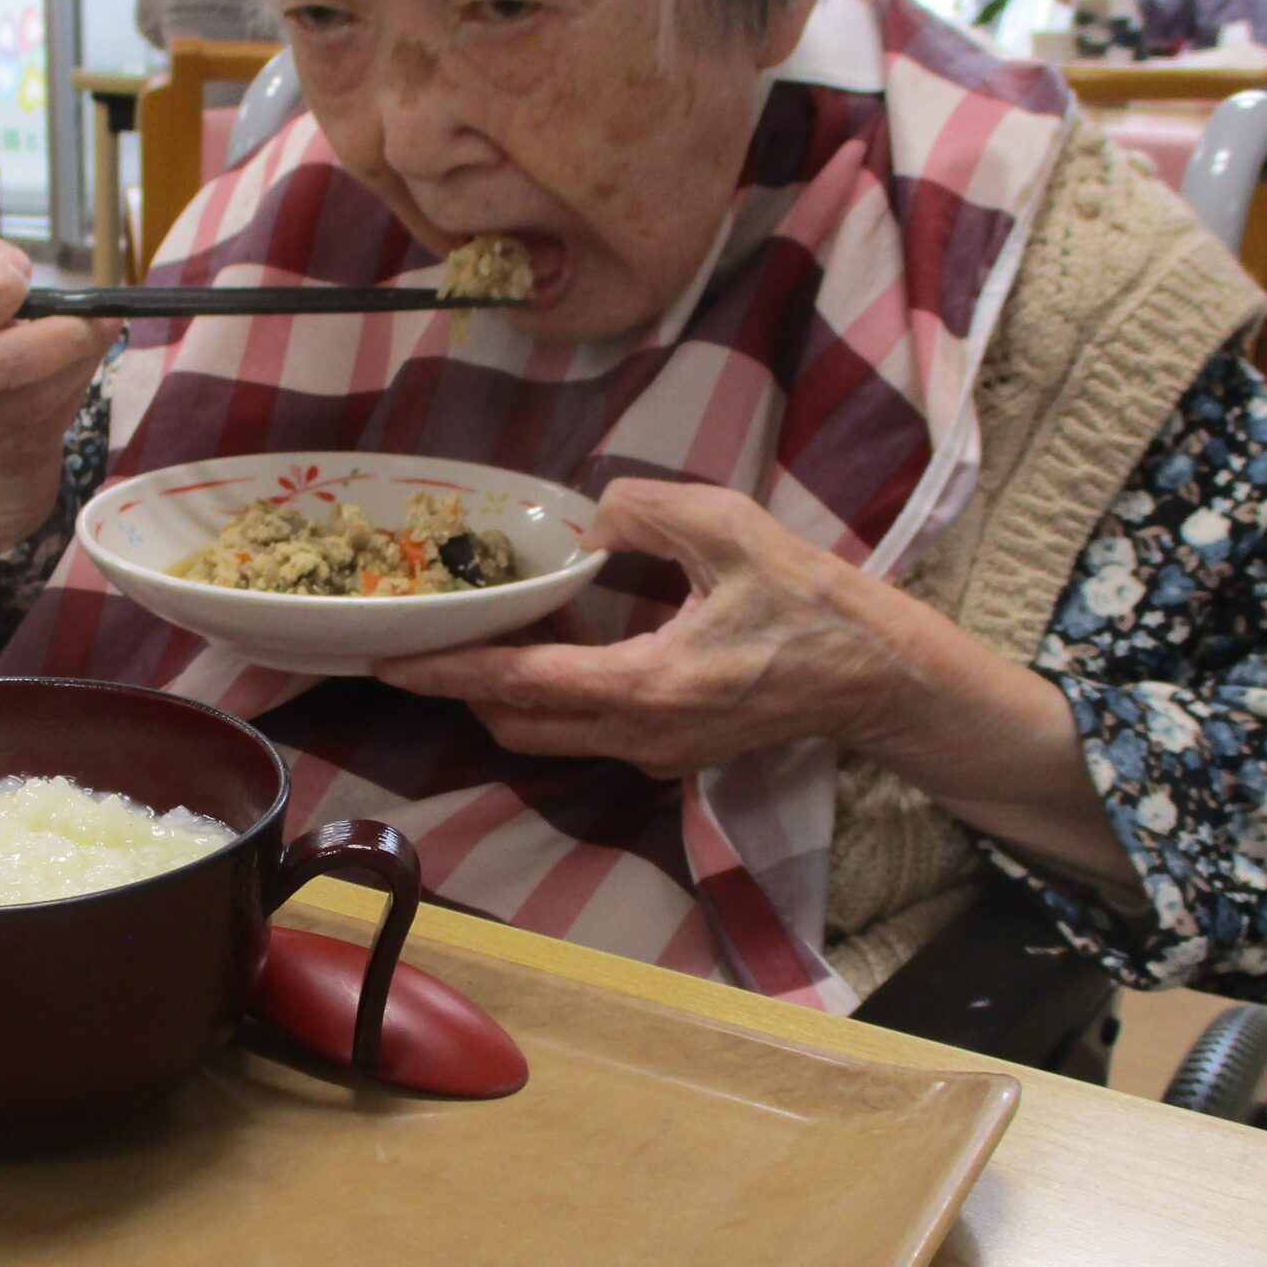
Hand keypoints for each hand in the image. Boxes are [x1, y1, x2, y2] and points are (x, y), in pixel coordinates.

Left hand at [375, 479, 910, 778]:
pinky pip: (586, 733)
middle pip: (516, 724)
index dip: (450, 671)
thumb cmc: (811, 601)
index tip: (391, 662)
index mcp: (647, 687)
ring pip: (547, 735)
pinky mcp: (670, 754)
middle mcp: (640, 736)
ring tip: (479, 638)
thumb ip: (646, 512)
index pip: (521, 685)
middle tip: (422, 641)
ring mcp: (655, 755)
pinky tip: (552, 648)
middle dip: (462, 688)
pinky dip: (552, 699)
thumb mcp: (731, 527)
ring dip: (506, 695)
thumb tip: (588, 520)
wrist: (875, 675)